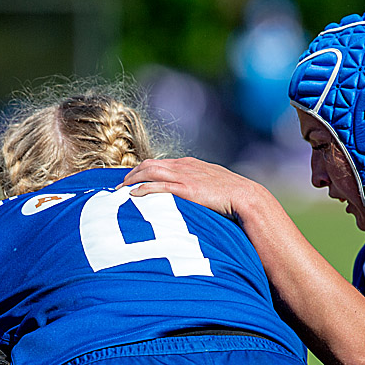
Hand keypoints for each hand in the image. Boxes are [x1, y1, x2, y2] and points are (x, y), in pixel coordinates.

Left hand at [120, 158, 278, 225]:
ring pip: (150, 171)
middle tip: (118, 186)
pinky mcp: (186, 189)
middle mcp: (184, 167)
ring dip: (132, 180)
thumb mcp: (212, 187)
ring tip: (120, 190)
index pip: (159, 163)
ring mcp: (184, 176)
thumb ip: (198, 188)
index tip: (131, 181)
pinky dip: (143, 189)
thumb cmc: (232, 197)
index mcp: (190, 165)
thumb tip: (189, 200)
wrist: (247, 198)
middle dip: (132, 174)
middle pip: (149, 164)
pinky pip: (158, 186)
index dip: (142, 171)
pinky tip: (133, 195)